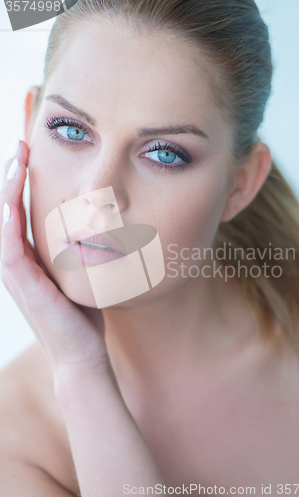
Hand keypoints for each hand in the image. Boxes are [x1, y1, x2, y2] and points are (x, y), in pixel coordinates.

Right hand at [0, 141, 109, 376]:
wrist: (82, 353)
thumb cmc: (82, 313)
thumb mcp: (77, 272)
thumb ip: (74, 248)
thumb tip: (91, 223)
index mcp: (29, 254)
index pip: (18, 207)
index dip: (21, 178)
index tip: (31, 148)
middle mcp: (16, 260)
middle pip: (6, 208)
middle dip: (12, 174)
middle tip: (21, 142)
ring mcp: (17, 275)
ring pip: (4, 224)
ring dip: (8, 191)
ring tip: (17, 160)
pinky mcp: (26, 288)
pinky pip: (12, 253)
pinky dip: (9, 228)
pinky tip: (12, 205)